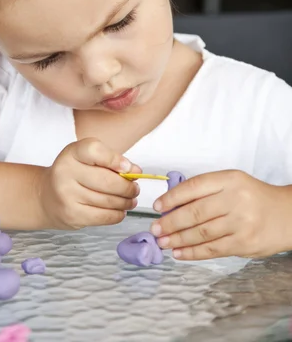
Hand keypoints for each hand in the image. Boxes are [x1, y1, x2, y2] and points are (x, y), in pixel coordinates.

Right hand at [39, 138, 140, 229]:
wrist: (46, 196)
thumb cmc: (73, 174)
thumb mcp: (86, 158)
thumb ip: (110, 160)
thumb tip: (136, 171)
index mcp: (71, 153)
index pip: (94, 150)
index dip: (115, 159)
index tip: (129, 168)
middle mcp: (65, 172)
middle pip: (106, 180)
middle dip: (127, 187)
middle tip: (135, 189)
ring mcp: (67, 195)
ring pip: (107, 201)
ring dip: (125, 202)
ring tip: (130, 200)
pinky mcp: (72, 215)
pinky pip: (103, 217)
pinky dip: (117, 214)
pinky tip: (121, 210)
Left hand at [150, 170, 291, 259]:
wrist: (286, 215)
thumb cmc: (253, 197)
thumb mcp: (232, 183)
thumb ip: (206, 191)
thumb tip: (172, 205)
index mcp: (229, 180)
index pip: (194, 187)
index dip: (172, 198)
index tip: (157, 207)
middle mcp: (235, 199)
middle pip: (195, 212)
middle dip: (171, 222)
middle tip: (155, 229)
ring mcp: (241, 223)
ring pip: (202, 233)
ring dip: (178, 239)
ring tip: (163, 242)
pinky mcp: (244, 243)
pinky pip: (213, 249)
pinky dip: (193, 252)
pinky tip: (180, 253)